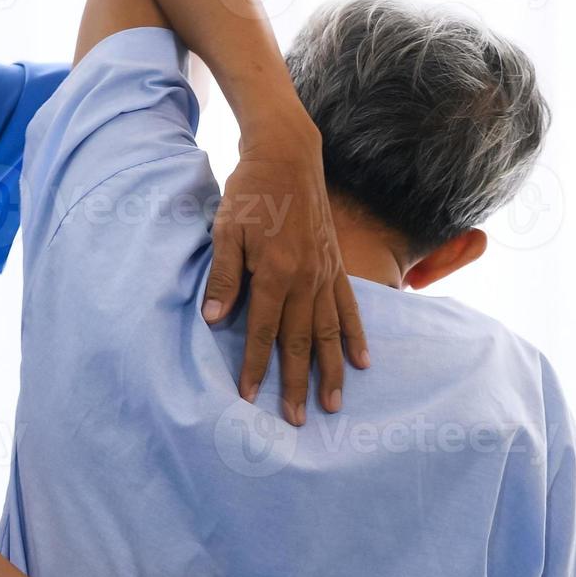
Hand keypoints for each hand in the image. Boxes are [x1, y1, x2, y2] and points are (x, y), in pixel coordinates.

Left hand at [204, 129, 370, 425]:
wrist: (287, 155)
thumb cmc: (250, 191)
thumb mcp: (226, 229)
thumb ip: (224, 276)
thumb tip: (214, 318)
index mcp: (274, 271)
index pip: (261, 330)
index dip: (253, 366)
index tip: (248, 398)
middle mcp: (305, 278)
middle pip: (299, 341)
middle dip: (296, 383)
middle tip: (295, 421)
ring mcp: (325, 273)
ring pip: (328, 332)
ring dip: (330, 371)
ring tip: (331, 404)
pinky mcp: (335, 265)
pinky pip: (349, 307)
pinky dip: (355, 335)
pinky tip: (361, 361)